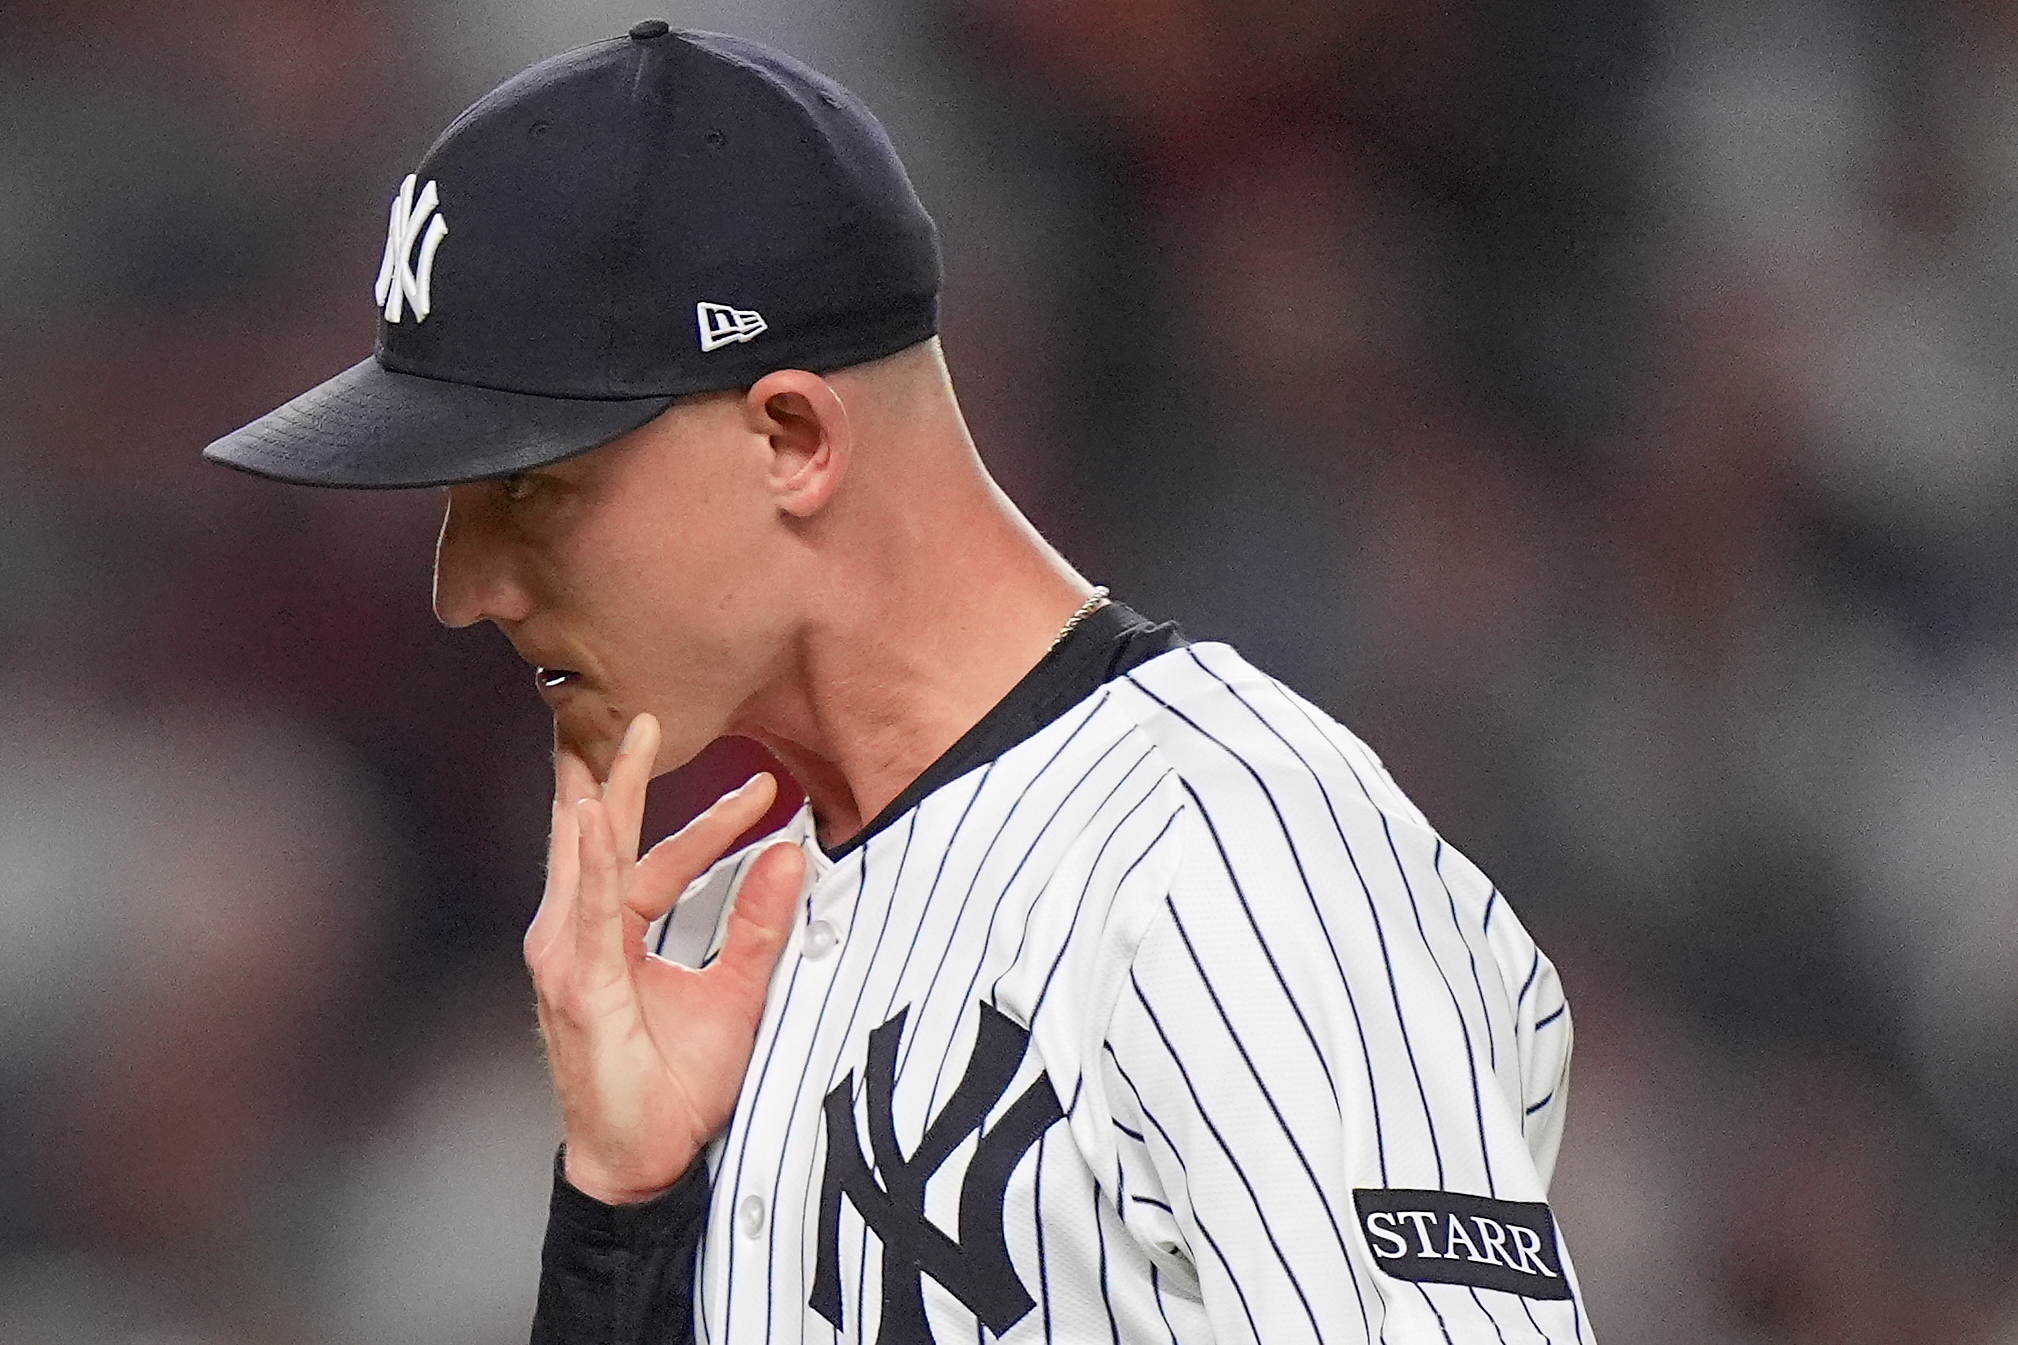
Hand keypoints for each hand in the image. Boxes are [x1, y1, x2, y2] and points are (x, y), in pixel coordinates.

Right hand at [525, 713, 805, 1204]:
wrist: (641, 1161)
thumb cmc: (676, 1084)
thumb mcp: (736, 992)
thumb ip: (760, 925)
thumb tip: (794, 855)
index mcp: (613, 933)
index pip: (657, 858)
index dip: (710, 823)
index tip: (767, 790)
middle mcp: (579, 934)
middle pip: (603, 838)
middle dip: (620, 773)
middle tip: (644, 711)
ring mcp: (567, 955)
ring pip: (588, 858)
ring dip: (601, 795)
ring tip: (615, 739)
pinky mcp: (573, 981)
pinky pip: (586, 907)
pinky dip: (590, 859)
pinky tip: (589, 817)